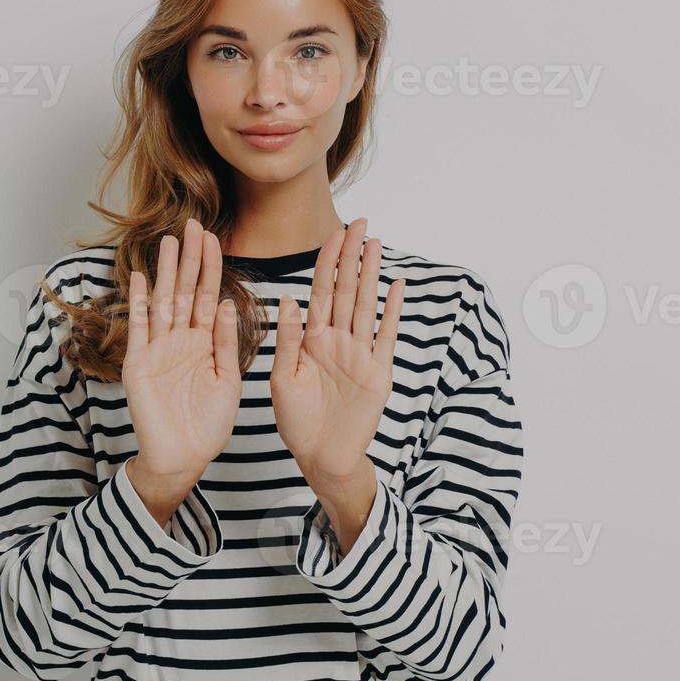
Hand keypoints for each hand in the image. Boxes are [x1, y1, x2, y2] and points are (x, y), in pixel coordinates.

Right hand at [122, 218, 240, 512]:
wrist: (182, 458)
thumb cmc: (208, 424)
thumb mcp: (228, 380)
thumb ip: (225, 342)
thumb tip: (224, 302)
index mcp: (204, 342)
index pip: (207, 295)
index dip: (210, 267)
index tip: (213, 237)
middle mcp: (180, 340)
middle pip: (185, 291)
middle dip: (189, 259)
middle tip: (191, 224)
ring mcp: (158, 349)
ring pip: (163, 302)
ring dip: (166, 272)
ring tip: (168, 241)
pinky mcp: (140, 364)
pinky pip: (140, 328)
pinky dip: (140, 304)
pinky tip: (141, 278)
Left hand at [271, 217, 404, 486]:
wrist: (322, 458)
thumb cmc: (297, 422)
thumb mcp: (282, 379)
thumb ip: (287, 340)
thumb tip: (289, 299)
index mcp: (312, 340)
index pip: (321, 291)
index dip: (327, 262)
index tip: (334, 233)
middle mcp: (338, 341)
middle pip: (347, 290)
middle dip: (352, 257)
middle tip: (361, 223)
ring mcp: (360, 355)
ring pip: (367, 306)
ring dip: (372, 275)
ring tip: (376, 245)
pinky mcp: (378, 373)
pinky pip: (386, 336)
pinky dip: (392, 312)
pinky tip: (397, 287)